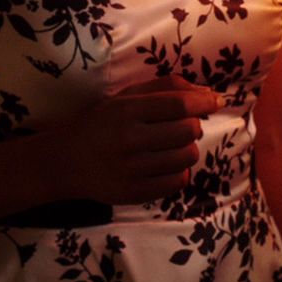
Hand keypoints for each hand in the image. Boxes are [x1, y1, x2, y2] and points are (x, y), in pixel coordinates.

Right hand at [45, 75, 220, 205]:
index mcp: (128, 110)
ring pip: (187, 156)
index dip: (204, 102)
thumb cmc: (101, 124)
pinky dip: (180, 172)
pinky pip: (178, 182)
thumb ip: (165, 88)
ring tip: (172, 147)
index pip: (179, 104)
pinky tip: (166, 166)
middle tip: (180, 126)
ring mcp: (133, 169)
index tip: (214, 102)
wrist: (66, 162)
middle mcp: (130, 139)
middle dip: (192, 125)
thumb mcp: (126, 97)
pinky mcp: (135, 193)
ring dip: (188, 149)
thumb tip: (208, 93)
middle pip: (188, 130)